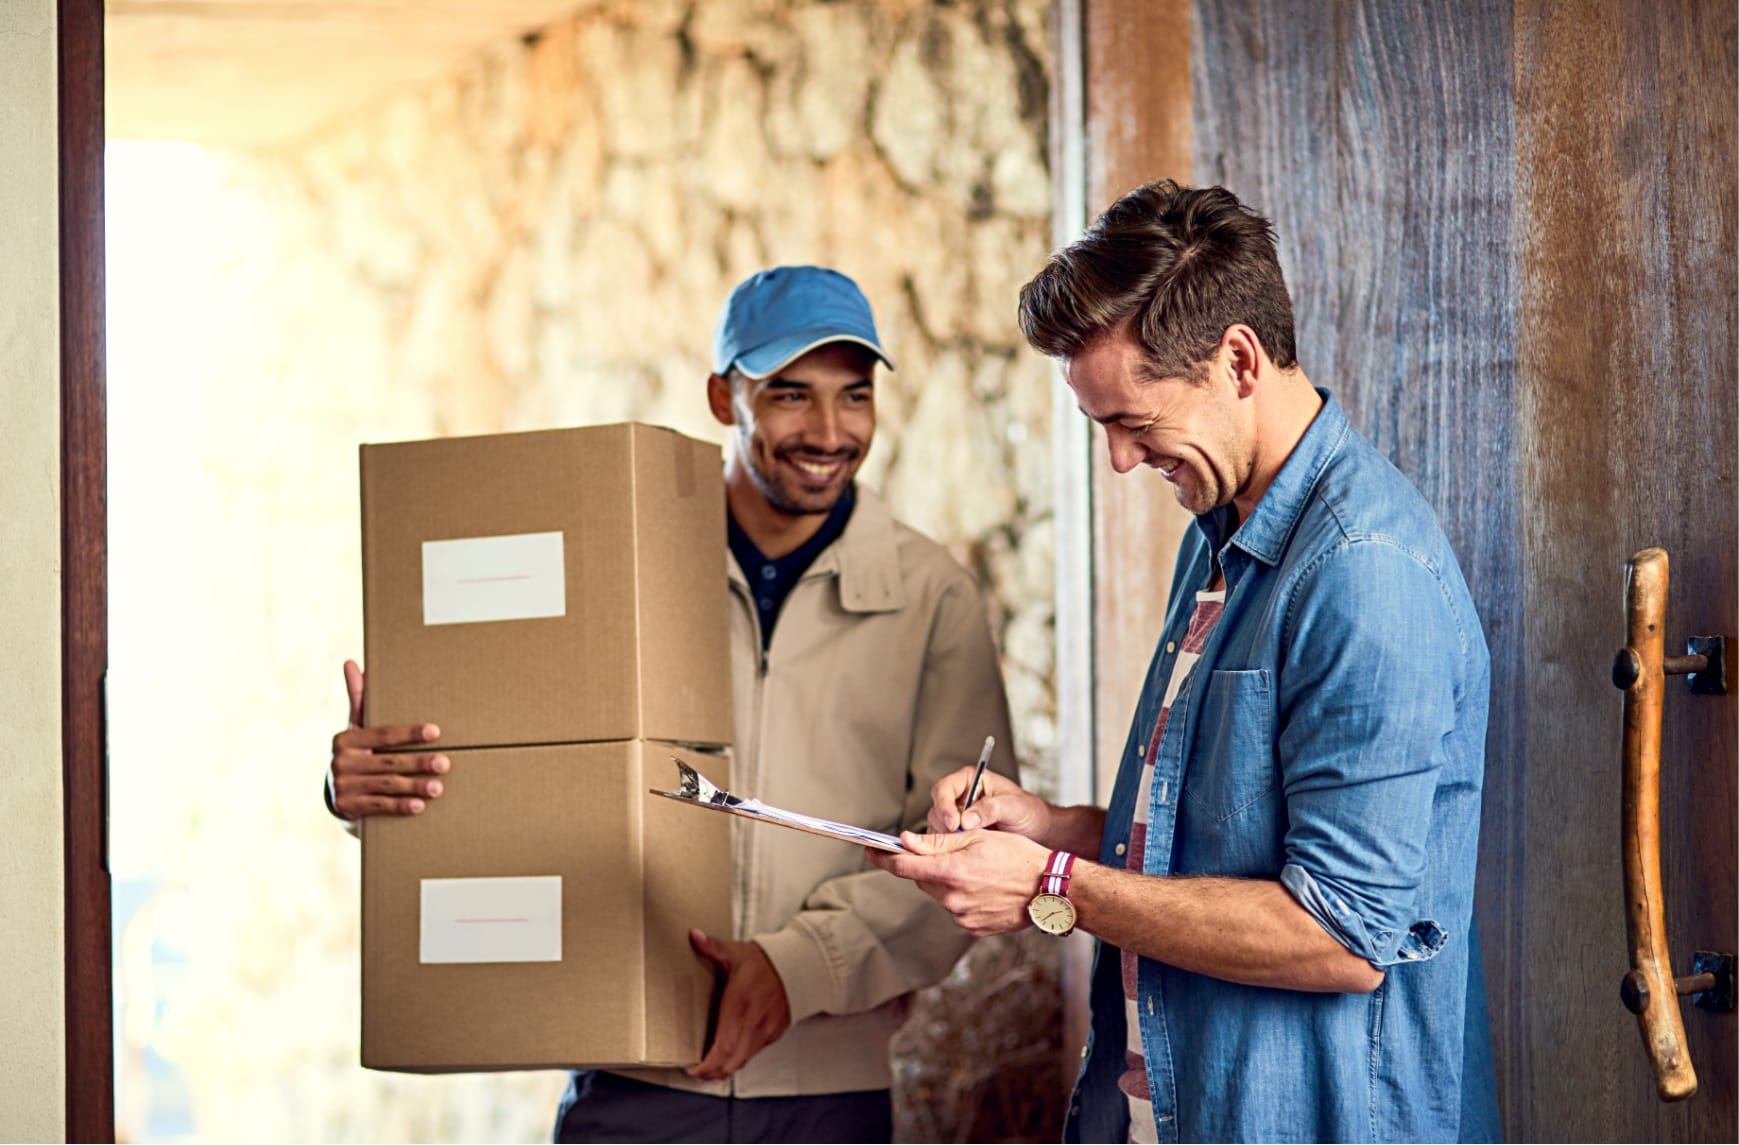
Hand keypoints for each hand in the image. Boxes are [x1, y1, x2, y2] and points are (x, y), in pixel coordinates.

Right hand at [327, 659, 449, 818]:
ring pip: (387, 785)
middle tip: (446, 763)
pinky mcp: (349, 808)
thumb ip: (358, 699)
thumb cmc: (358, 754)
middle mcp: (341, 762)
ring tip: (438, 787)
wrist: (339, 795)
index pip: (383, 734)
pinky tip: (419, 806)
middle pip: (389, 761)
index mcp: (345, 739)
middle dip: (419, 762)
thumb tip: (350, 662)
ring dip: (414, 786)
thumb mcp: (356, 729)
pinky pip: (379, 806)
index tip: (436, 731)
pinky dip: (400, 806)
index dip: (410, 733)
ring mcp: (344, 787)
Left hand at [686, 930, 791, 1080]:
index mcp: (740, 1003)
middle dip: (712, 1073)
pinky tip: (729, 1056)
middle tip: (697, 1074)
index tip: (693, 1068)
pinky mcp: (774, 1032)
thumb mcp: (736, 951)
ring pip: (743, 1060)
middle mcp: (753, 1021)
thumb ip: (712, 947)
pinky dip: (739, 1058)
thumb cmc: (766, 961)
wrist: (801, 965)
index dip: (707, 1063)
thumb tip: (693, 935)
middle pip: (731, 1061)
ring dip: (725, 1069)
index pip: (723, 1044)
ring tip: (709, 1071)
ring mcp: (766, 1029)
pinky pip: (753, 1052)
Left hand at [867, 828, 1052, 936]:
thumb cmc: (1018, 856)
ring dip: (947, 881)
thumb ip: (937, 842)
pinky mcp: (973, 928)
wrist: (1049, 889)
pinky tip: (985, 887)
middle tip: (953, 852)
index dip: (882, 857)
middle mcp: (952, 898)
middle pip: (922, 880)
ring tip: (979, 870)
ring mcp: (962, 916)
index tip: (870, 850)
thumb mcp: (978, 838)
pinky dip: (962, 896)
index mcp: (951, 871)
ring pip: (939, 894)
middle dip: (928, 865)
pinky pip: (956, 908)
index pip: (903, 866)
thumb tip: (905, 842)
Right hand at [926, 765, 1052, 838]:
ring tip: (967, 844)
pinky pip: (945, 841)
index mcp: (970, 780)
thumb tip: (968, 819)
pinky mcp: (959, 834)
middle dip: (945, 825)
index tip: (954, 823)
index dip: (944, 805)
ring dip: (947, 838)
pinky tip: (965, 851)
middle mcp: (960, 797)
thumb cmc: (1028, 811)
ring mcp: (958, 816)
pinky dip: (950, 847)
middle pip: (936, 808)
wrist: (1038, 832)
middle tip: (960, 837)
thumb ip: (991, 808)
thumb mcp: (1014, 806)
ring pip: (937, 826)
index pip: (944, 788)